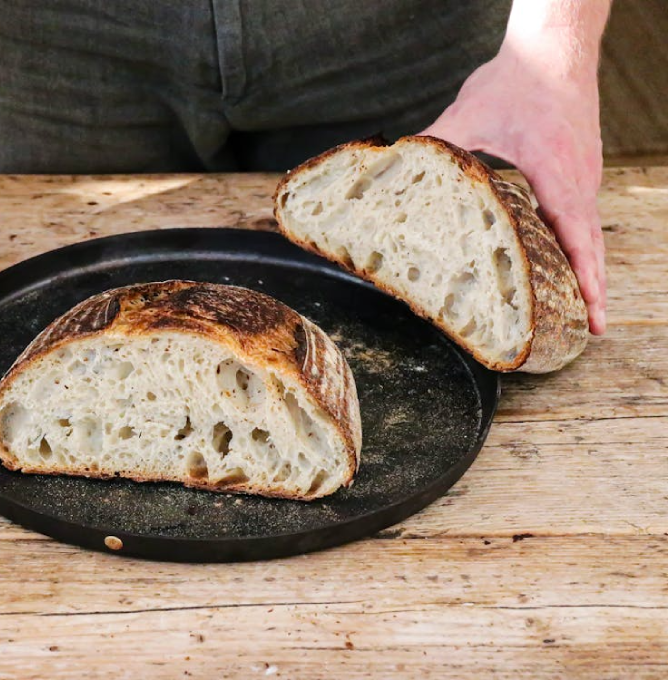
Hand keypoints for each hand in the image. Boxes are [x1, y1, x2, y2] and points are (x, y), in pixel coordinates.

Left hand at [422, 39, 605, 333]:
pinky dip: (580, 244)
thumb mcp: (468, 115)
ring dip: (587, 269)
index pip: (577, 236)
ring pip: (589, 232)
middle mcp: (579, 178)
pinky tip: (564, 261)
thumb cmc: (516, 79)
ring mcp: (585, 174)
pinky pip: (583, 215)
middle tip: (586, 329)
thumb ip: (438, 149)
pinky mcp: (581, 168)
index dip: (585, 280)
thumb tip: (398, 174)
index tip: (592, 316)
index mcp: (556, 172)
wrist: (554, 47)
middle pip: (591, 244)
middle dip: (591, 288)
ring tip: (578, 307)